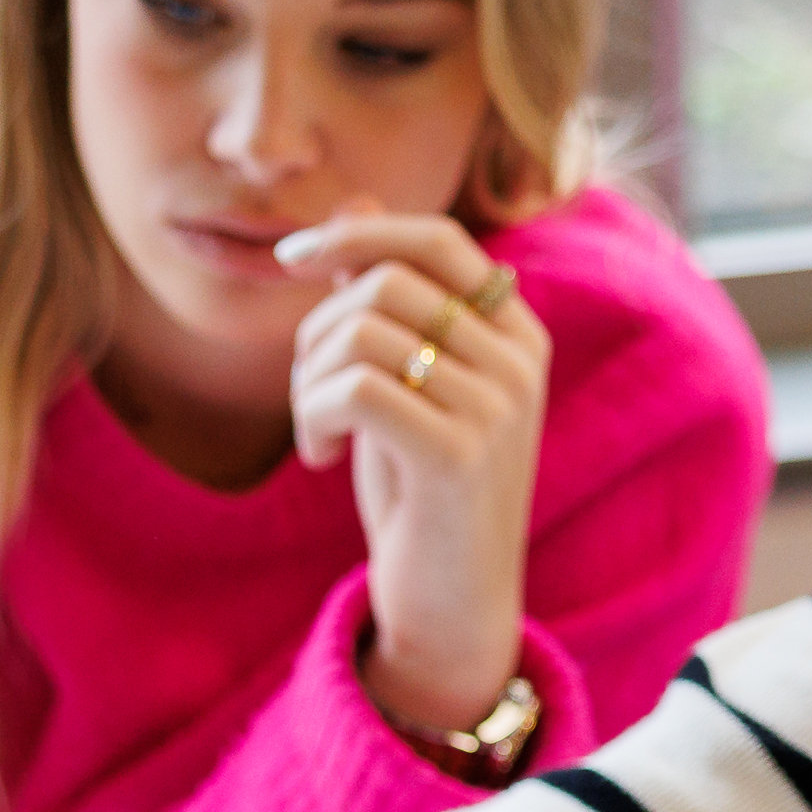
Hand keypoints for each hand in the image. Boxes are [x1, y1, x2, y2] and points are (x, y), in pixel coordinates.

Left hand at [277, 209, 549, 737]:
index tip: (293, 258)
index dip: (359, 234)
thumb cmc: (422, 493)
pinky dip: (312, 417)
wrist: (452, 606)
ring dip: (307, 382)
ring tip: (313, 430)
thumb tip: (358, 205)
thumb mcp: (407, 383)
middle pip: (386, 284)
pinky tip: (317, 456)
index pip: (438, 240)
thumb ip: (392, 302)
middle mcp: (518, 363)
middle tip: (307, 392)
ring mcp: (496, 408)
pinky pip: (354, 390)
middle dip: (317, 329)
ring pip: (362, 335)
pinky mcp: (458, 454)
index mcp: (516, 336)